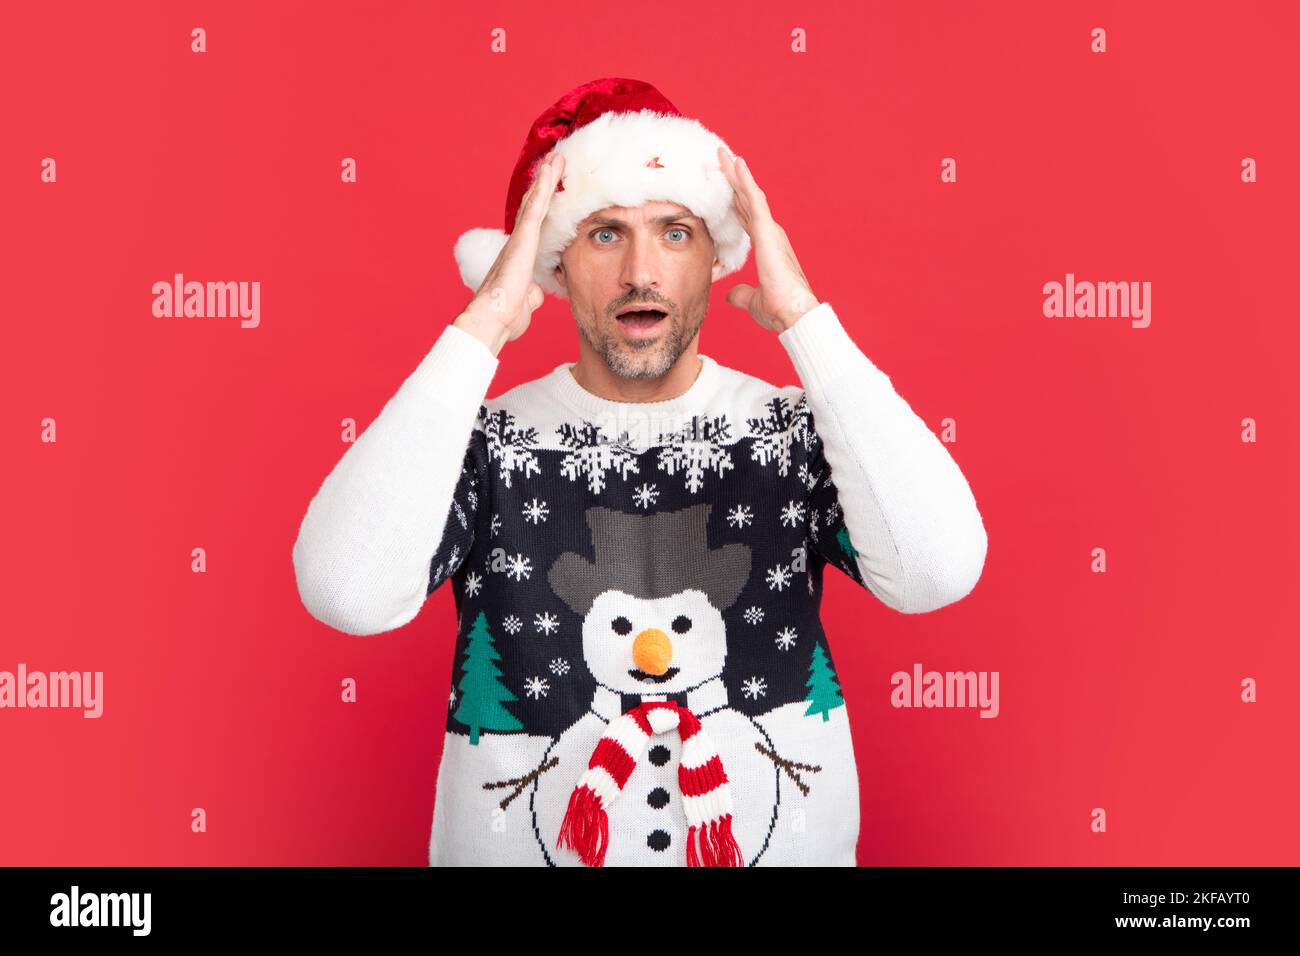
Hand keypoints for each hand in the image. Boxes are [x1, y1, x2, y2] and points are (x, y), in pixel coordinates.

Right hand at [455, 151, 566, 354]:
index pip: (537, 225)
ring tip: (556, 158)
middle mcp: (518, 243)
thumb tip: (534, 293)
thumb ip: (531, 292)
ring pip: (535, 202)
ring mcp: (519, 240)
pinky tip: (550, 172)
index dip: (544, 205)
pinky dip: (544, 189)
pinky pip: (535, 209)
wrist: (493, 319)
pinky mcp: (522, 240)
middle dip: (545, 184)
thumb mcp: (526, 301)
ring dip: (546, 179)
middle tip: (555, 162)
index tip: (553, 188)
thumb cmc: (506, 315)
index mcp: (521, 256)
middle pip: (534, 207)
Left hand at [717, 147, 819, 332]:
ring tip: (724, 156)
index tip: (723, 188)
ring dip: (736, 174)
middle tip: (720, 161)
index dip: (734, 203)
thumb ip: (741, 294)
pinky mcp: (768, 232)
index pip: (746, 219)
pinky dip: (745, 181)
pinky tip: (736, 165)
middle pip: (746, 201)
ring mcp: (770, 231)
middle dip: (733, 181)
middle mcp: (770, 235)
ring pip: (750, 195)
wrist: (795, 314)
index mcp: (766, 248)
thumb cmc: (780, 310)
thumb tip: (730, 294)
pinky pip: (754, 200)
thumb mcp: (752, 300)